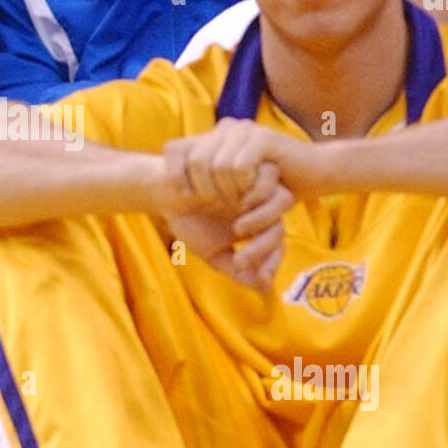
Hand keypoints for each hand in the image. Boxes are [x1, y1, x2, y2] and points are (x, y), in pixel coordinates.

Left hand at [164, 118, 278, 207]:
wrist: (314, 174)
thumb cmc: (270, 185)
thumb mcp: (229, 186)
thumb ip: (203, 181)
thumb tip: (166, 189)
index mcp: (213, 137)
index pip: (172, 149)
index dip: (174, 176)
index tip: (187, 200)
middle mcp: (225, 127)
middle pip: (194, 161)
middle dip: (206, 191)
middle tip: (222, 207)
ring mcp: (244, 130)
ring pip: (216, 166)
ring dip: (228, 193)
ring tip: (241, 203)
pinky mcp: (263, 138)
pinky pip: (238, 167)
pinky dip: (245, 188)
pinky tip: (254, 195)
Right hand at [164, 161, 292, 291]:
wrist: (163, 194)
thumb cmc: (189, 222)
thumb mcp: (213, 253)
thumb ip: (239, 270)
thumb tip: (266, 287)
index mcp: (258, 218)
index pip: (278, 235)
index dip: (271, 258)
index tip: (246, 271)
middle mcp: (260, 197)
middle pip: (285, 217)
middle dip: (266, 241)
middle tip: (241, 258)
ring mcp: (252, 178)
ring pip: (278, 192)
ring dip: (261, 215)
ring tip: (237, 230)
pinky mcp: (239, 161)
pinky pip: (259, 172)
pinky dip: (248, 190)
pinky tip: (236, 209)